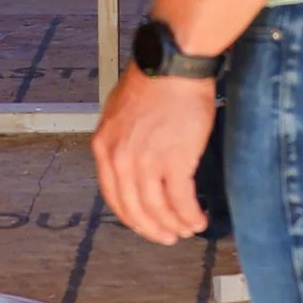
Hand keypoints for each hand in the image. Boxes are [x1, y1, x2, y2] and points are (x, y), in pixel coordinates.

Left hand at [92, 63, 216, 241]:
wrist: (174, 66)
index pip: (113, 196)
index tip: (144, 225)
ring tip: (187, 230)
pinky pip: (181, 200)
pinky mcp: (174, 161)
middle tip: (167, 237)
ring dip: (174, 225)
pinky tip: (198, 219)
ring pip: (158, 209)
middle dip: (153, 229)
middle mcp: (120, 159)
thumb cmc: (153, 81)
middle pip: (135, 209)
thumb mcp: (120, 112)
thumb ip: (121, 141)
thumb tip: (130, 164)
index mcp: (104, 147)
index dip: (131, 217)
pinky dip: (190, 214)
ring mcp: (146, 162)